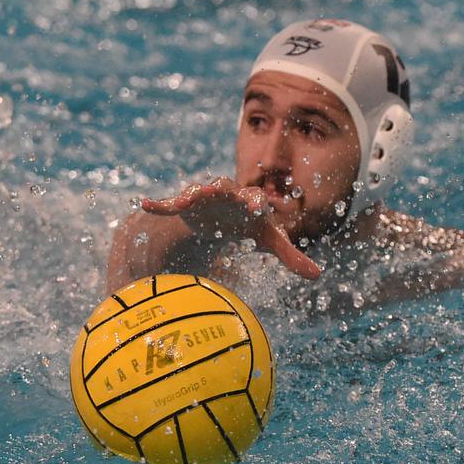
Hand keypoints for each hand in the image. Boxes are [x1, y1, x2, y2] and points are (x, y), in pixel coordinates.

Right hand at [142, 177, 320, 279]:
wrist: (218, 213)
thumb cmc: (246, 223)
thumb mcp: (268, 238)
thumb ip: (291, 256)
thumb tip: (318, 276)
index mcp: (248, 202)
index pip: (255, 199)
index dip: (256, 202)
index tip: (258, 206)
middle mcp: (226, 194)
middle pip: (224, 188)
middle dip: (221, 189)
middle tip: (216, 190)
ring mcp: (203, 197)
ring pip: (197, 192)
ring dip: (192, 194)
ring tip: (186, 198)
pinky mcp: (183, 205)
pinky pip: (169, 204)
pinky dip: (159, 205)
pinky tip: (145, 205)